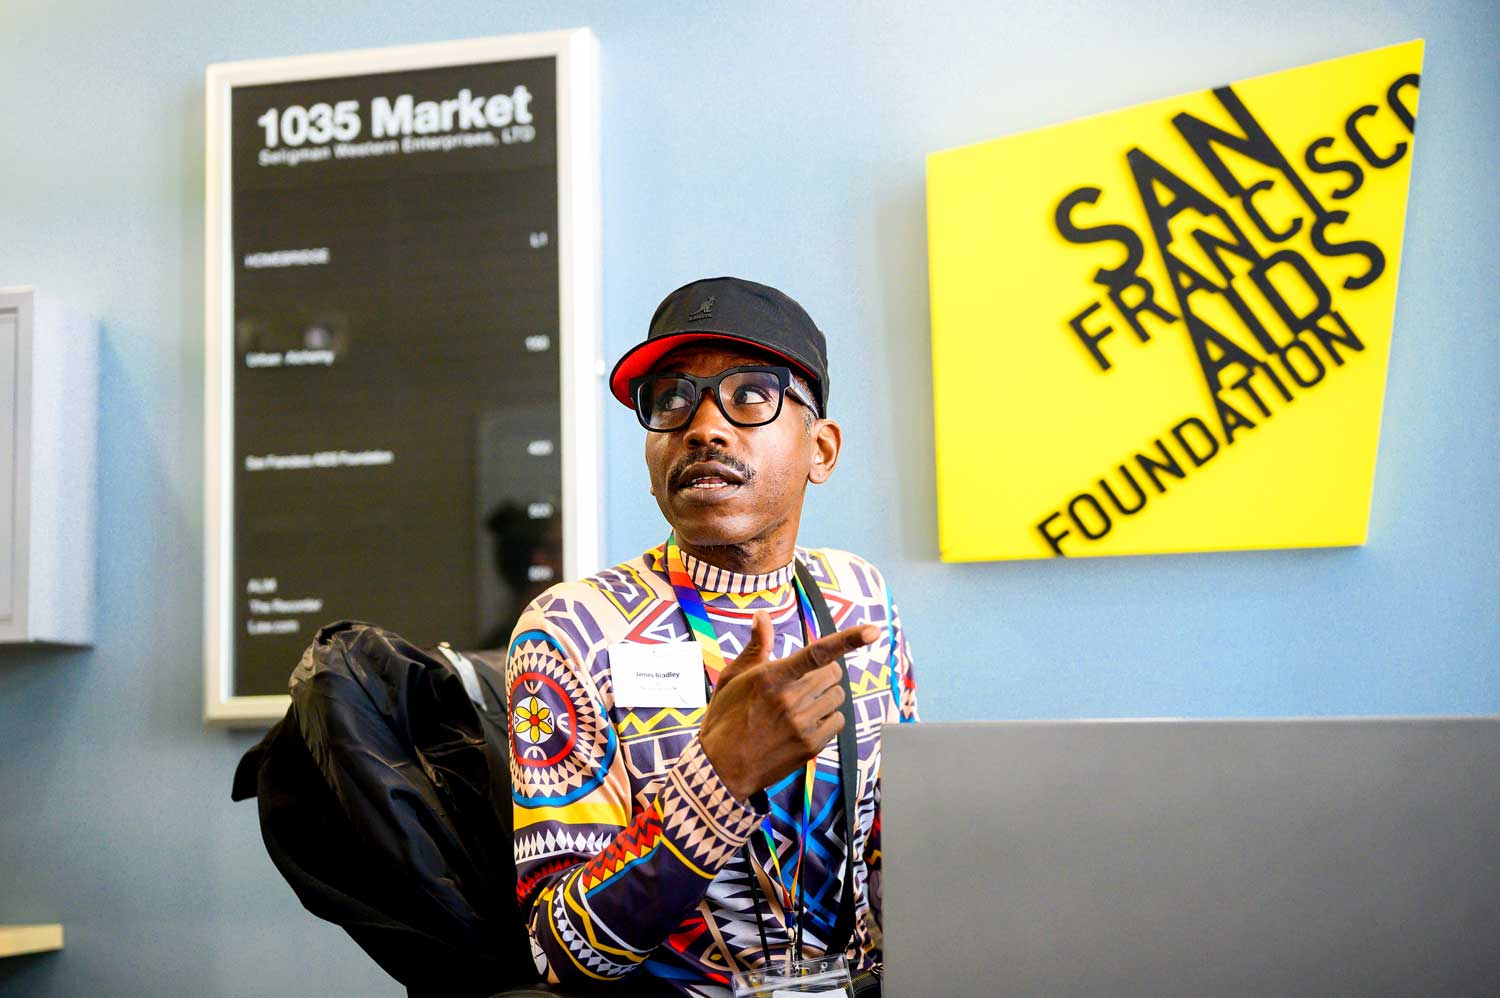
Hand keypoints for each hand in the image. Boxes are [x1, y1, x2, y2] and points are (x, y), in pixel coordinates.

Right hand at [698, 610, 878, 801]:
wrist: (721, 768)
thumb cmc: (725, 718)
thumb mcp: (733, 678)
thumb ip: (756, 646)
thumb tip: (762, 615)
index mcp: (771, 677)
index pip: (817, 653)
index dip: (848, 639)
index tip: (872, 631)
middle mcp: (790, 699)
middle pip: (833, 673)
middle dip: (822, 673)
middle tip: (802, 682)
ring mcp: (802, 724)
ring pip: (837, 696)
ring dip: (825, 696)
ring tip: (800, 705)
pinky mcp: (811, 746)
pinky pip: (838, 721)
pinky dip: (828, 718)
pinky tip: (806, 723)